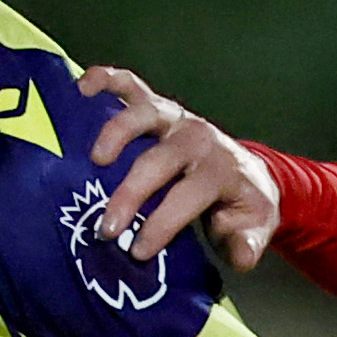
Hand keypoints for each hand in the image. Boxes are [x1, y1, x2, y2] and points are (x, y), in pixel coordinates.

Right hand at [77, 66, 280, 274]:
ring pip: (145, 114)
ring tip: (95, 160)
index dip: (163, 224)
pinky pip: (131, 86)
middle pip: (159, 160)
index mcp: (221, 170)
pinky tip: (83, 88)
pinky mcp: (159, 107)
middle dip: (131, 194)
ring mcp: (176, 119)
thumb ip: (247, 243)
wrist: (247, 173)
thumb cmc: (241, 206)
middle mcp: (198, 139)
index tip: (138, 251)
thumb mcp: (254, 228)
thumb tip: (241, 256)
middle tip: (106, 228)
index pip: (189, 195)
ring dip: (117, 132)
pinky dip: (107, 80)